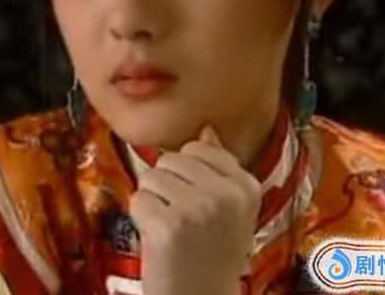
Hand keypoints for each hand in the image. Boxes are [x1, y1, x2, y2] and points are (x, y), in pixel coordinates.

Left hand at [129, 125, 260, 294]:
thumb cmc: (212, 255)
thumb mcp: (231, 209)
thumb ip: (219, 168)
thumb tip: (206, 129)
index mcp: (246, 185)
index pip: (199, 147)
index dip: (187, 173)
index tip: (198, 202)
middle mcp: (226, 193)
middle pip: (171, 158)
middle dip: (167, 186)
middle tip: (183, 220)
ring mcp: (198, 208)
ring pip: (151, 176)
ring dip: (153, 202)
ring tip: (171, 230)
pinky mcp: (169, 225)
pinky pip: (138, 200)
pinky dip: (141, 220)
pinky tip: (159, 240)